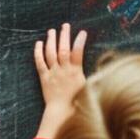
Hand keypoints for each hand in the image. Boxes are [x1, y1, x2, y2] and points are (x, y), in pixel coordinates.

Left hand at [33, 23, 86, 138]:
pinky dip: (38, 52)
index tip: (82, 32)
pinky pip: (39, 62)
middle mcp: (64, 70)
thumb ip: (91, 76)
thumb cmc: (78, 103)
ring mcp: (53, 73)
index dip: (80, 41)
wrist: (61, 113)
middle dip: (64, 35)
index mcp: (76, 72)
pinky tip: (38, 43)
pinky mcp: (44, 77)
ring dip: (51, 40)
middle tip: (65, 25)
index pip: (78, 52)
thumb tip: (101, 70)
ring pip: (50, 53)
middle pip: (63, 48)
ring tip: (52, 31)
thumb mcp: (88, 88)